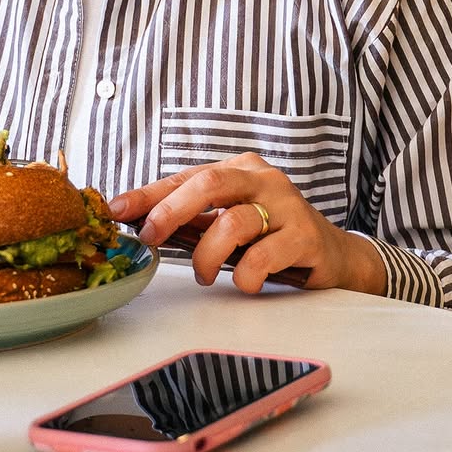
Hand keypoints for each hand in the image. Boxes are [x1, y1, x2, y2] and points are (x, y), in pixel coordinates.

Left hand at [109, 152, 385, 295]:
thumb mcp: (229, 219)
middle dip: (170, 211)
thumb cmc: (271, 236)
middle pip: (209, 183)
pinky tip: (243, 283)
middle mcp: (263, 180)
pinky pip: (266, 255)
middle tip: (150, 238)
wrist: (334, 254)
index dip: (148, 194)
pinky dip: (246, 274)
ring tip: (204, 274)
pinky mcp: (306, 236)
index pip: (185, 176)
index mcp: (239, 169)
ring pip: (234, 221)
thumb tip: (136, 221)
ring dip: (208, 254)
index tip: (116, 210)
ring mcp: (287, 206)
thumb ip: (192, 218)